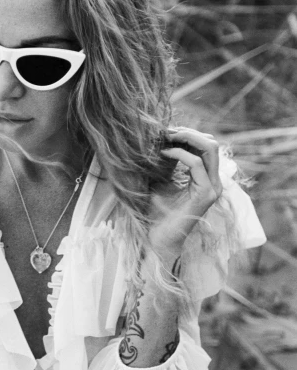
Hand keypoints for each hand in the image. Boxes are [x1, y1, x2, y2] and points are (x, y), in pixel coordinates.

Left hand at [148, 127, 221, 255]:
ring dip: (187, 138)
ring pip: (210, 148)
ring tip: (166, 138)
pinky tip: (164, 153)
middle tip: (166, 132)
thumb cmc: (156, 211)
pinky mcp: (205, 194)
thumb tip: (161, 137)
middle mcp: (213, 181)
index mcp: (206, 177)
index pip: (206, 145)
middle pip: (211, 143)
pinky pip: (197, 164)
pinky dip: (180, 154)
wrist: (157, 238)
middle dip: (188, 132)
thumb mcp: (160, 179)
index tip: (165, 131)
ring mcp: (212, 188)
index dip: (187, 133)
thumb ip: (166, 161)